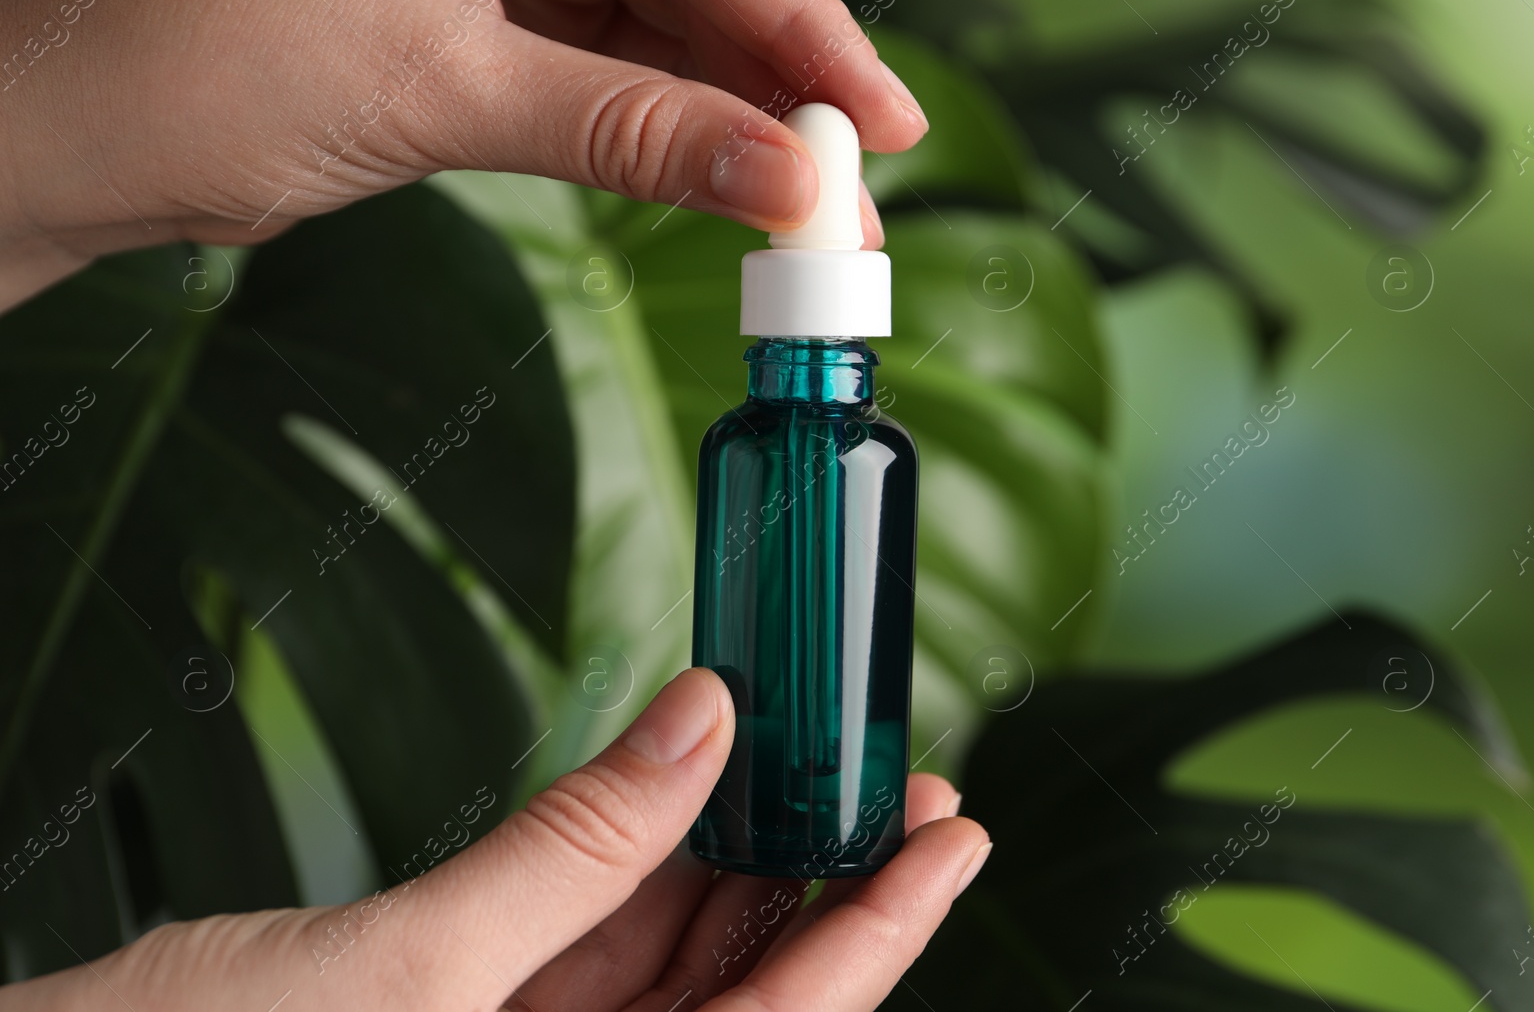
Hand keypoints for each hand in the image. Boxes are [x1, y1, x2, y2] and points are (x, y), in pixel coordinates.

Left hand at [0, 0, 926, 305]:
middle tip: (852, 190)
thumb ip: (626, 131)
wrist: (94, 135)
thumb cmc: (207, 66)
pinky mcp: (485, 11)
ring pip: (657, 24)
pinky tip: (724, 176)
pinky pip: (607, 64)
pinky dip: (663, 128)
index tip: (875, 118)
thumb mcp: (441, 87)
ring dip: (730, 118)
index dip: (795, 27)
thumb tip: (776, 178)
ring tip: (803, 206)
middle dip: (776, 87)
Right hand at [3, 669, 989, 1010]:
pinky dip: (635, 859)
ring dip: (740, 859)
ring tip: (810, 761)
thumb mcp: (406, 969)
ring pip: (673, 956)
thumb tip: (701, 720)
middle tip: (900, 776)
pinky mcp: (465, 1006)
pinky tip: (681, 783)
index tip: (957, 832)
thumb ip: (572, 852)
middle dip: (831, 883)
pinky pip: (585, 932)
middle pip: (751, 991)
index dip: (887, 927)